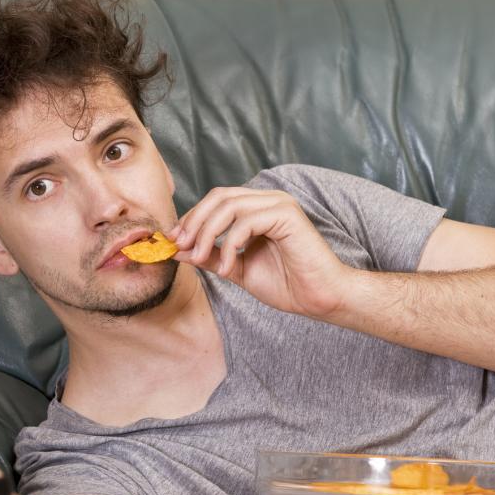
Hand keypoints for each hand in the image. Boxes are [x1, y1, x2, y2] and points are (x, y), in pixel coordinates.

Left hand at [168, 187, 350, 317]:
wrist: (321, 298)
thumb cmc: (288, 285)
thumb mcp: (238, 269)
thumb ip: (211, 256)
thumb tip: (178, 250)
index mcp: (258, 209)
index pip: (217, 200)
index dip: (192, 217)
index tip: (174, 241)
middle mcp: (269, 200)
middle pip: (219, 196)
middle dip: (194, 221)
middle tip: (181, 246)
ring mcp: (279, 204)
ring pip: (228, 206)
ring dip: (207, 234)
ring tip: (202, 259)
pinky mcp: (287, 215)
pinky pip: (246, 222)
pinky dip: (230, 245)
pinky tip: (228, 267)